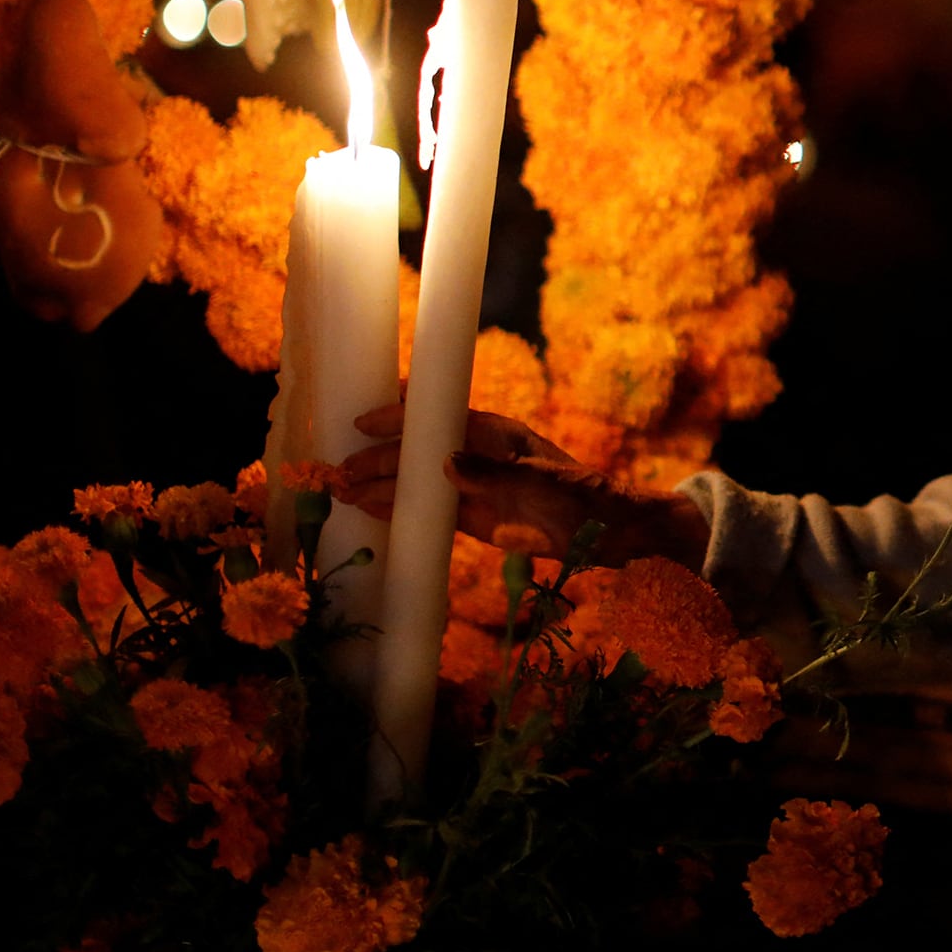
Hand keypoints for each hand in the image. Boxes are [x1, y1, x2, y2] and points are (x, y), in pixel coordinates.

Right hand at [339, 405, 709, 568]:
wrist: (613, 535)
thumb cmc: (587, 498)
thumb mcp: (547, 486)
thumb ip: (498, 476)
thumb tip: (446, 463)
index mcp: (496, 433)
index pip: (438, 416)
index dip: (401, 417)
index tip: (366, 422)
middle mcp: (477, 454)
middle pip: (417, 449)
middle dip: (378, 457)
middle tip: (340, 469)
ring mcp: (471, 485)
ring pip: (415, 479)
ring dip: (378, 484)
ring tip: (337, 490)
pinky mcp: (471, 517)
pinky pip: (426, 510)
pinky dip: (396, 510)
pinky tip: (365, 509)